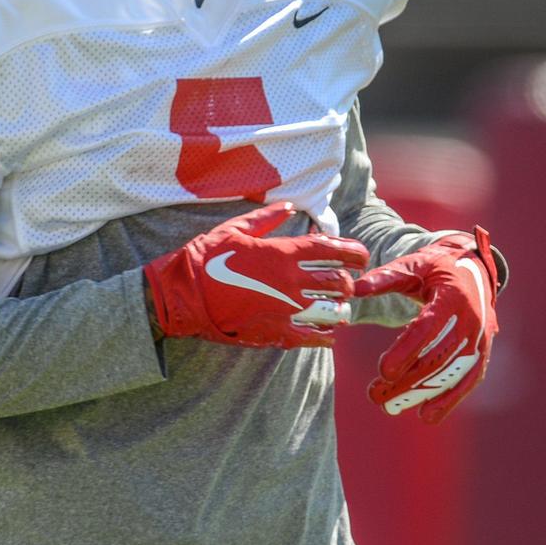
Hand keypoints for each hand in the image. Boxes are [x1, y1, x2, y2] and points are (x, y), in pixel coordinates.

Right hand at [143, 202, 369, 348]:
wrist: (184, 296)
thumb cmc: (206, 258)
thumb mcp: (235, 229)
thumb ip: (268, 218)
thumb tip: (289, 205)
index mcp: (282, 253)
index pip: (331, 250)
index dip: (352, 252)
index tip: (362, 255)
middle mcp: (290, 282)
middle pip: (338, 282)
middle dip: (347, 282)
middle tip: (345, 282)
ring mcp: (285, 310)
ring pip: (332, 311)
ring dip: (340, 309)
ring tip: (338, 307)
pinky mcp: (276, 333)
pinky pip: (313, 338)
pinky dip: (325, 336)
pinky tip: (326, 333)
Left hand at [352, 226, 499, 422]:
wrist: (473, 269)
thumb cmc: (436, 267)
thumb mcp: (412, 265)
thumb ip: (385, 277)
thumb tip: (354, 288)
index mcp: (452, 296)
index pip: (428, 328)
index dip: (406, 350)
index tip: (383, 370)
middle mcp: (471, 320)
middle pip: (438, 357)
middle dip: (406, 380)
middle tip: (375, 395)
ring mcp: (480, 339)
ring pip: (451, 373)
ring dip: (421, 394)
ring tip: (389, 407)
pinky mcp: (482, 352)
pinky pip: (468, 379)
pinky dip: (450, 400)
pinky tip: (427, 415)